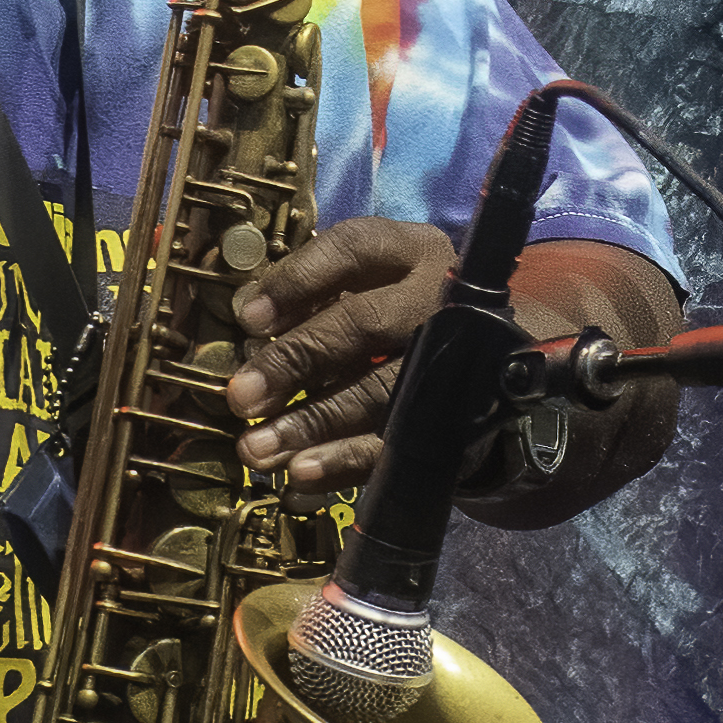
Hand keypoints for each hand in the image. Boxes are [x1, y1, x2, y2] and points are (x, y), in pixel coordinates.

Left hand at [226, 214, 454, 489]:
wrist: (480, 360)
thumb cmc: (393, 310)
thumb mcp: (364, 285)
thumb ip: (310, 295)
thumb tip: (248, 318)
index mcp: (411, 252)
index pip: (354, 248)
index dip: (300, 281)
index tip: (250, 321)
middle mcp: (438, 299)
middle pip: (364, 324)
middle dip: (296, 360)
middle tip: (242, 396)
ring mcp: (454, 361)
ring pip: (380, 392)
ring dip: (314, 422)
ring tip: (257, 448)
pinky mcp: (456, 419)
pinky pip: (398, 444)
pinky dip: (345, 461)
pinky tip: (302, 474)